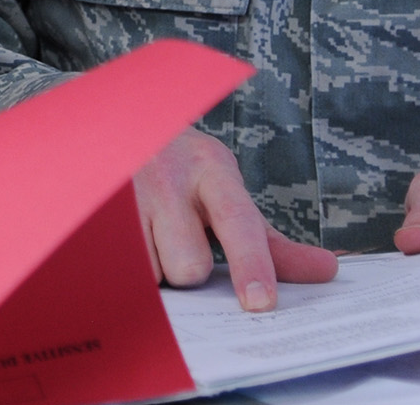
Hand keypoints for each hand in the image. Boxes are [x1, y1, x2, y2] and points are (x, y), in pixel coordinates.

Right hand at [133, 131, 337, 311]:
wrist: (113, 118)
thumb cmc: (180, 167)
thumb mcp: (225, 188)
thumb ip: (270, 238)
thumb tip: (327, 270)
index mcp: (212, 167)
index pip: (237, 222)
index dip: (251, 264)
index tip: (261, 302)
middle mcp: (168, 175)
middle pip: (190, 265)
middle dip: (187, 269)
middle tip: (178, 242)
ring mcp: (124, 190)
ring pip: (150, 273)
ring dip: (151, 269)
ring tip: (145, 236)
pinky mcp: (92, 208)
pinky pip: (114, 268)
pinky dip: (121, 268)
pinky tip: (119, 242)